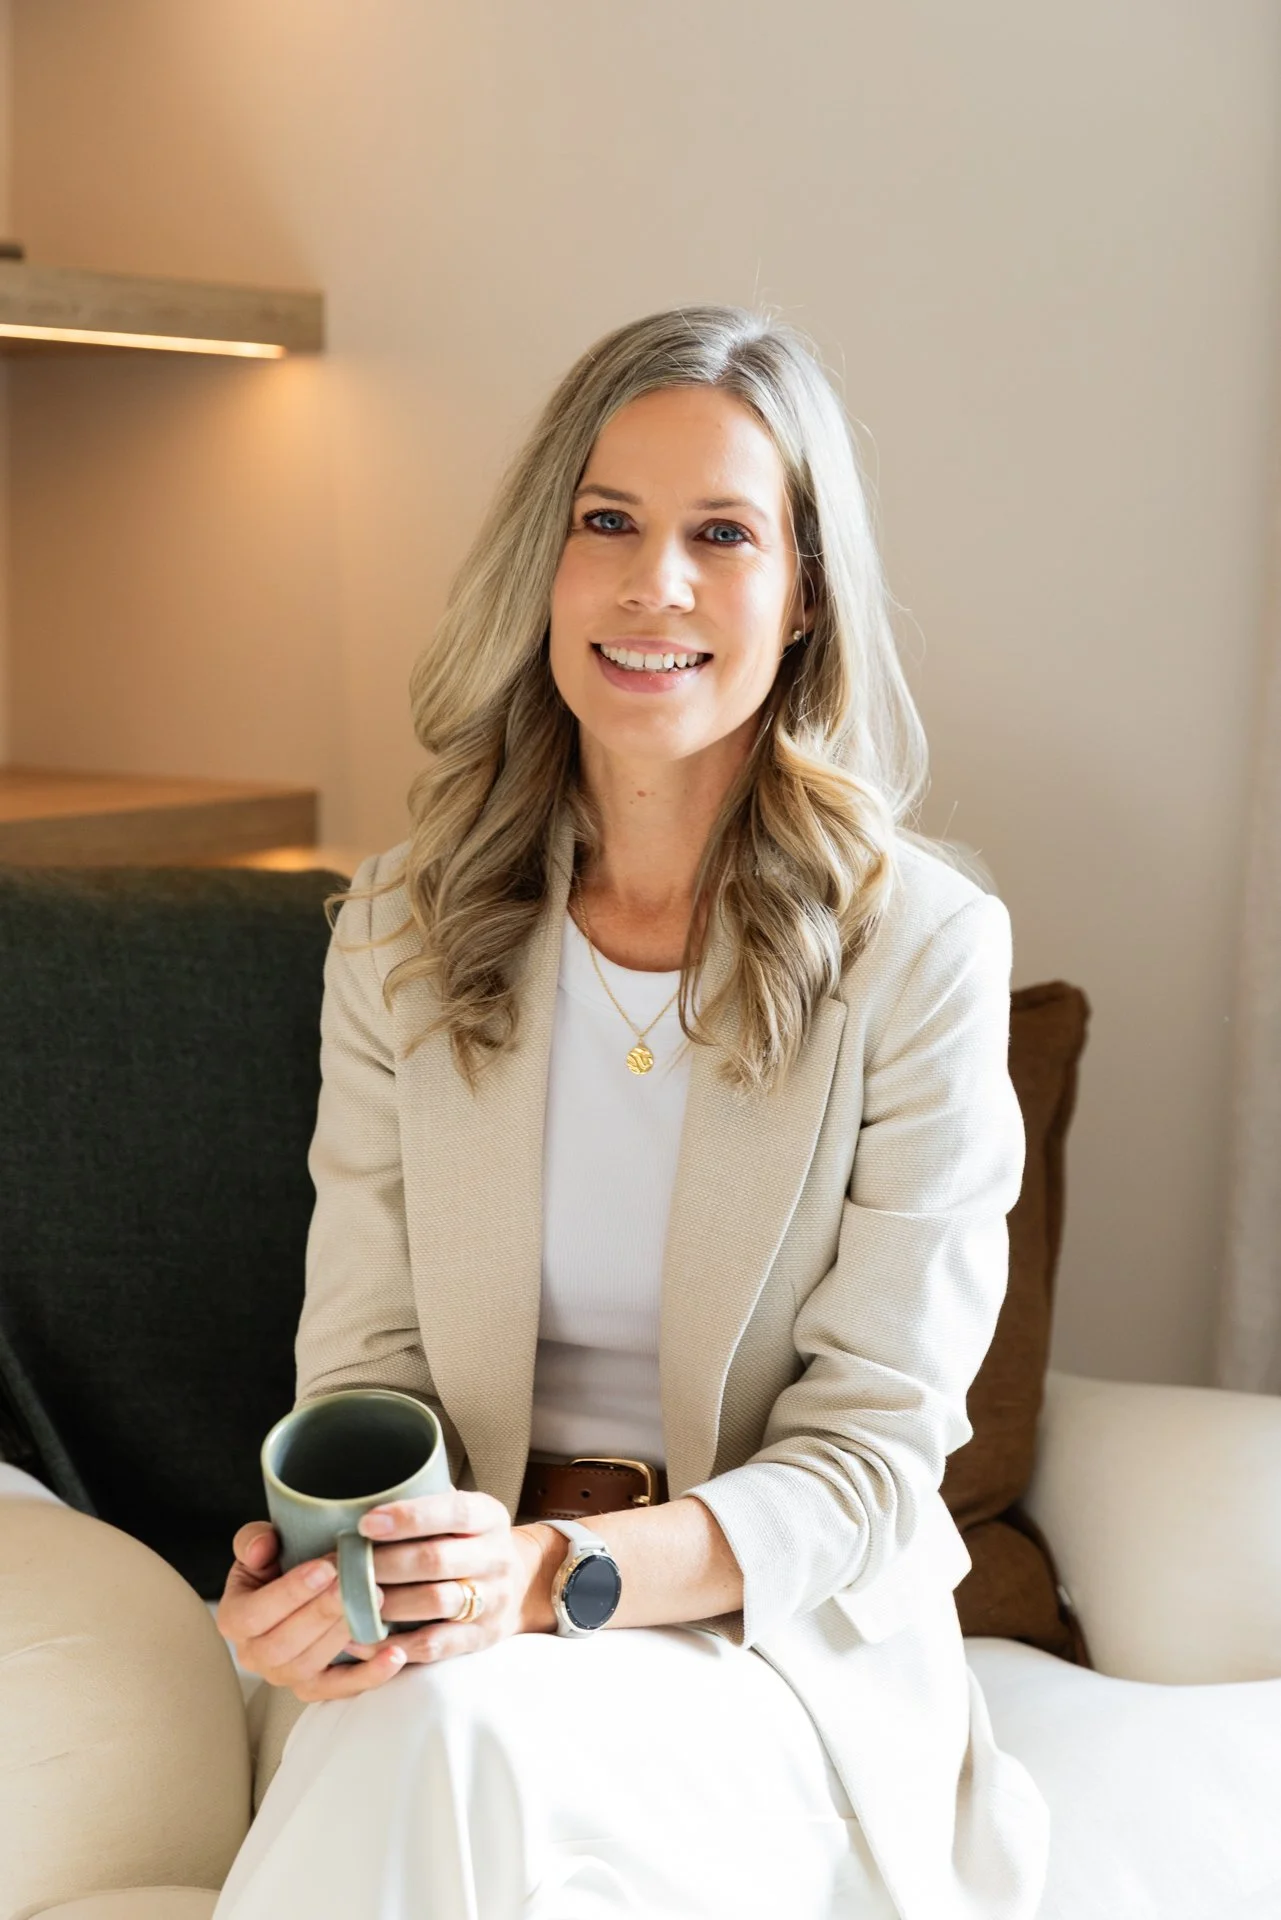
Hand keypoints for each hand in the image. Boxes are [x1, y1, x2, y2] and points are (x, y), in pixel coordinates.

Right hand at [215, 1521, 408, 1703]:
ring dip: (343, 1635)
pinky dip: (370, 1675)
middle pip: (283, 1645)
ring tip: (374, 1603)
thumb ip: (254, 1540)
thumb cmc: (278, 1562)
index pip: (254, 1614)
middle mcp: (254, 1655)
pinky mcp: (315, 1687)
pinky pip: (340, 1689)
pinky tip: (395, 1655)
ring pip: (310, 1666)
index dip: (289, 1593)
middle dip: (322, 1612)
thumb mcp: (261, 1544)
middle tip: (355, 1583)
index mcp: (234, 1618)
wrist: (296, 1586)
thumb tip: (262, 1547)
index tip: (324, 1569)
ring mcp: (284, 1676)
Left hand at [357, 1490, 558, 1662]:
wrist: (520, 1585)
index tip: (366, 1523)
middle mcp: (496, 1557)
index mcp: (489, 1517)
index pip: (452, 1512)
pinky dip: (395, 1644)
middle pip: (436, 1560)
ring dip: (388, 1602)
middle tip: (345, 1567)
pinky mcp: (481, 1637)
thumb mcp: (462, 1513)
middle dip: (385, 1563)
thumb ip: (426, 1503)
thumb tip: (361, 1495)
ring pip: (435, 1602)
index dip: (408, 1517)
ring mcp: (493, 1600)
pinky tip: (363, 1639)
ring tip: (350, 1601)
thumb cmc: (469, 1542)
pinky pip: (435, 1645)